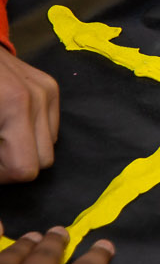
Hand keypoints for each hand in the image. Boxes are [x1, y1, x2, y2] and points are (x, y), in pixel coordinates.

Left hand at [0, 47, 58, 182]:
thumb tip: (1, 175)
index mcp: (14, 107)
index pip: (24, 168)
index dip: (3, 176)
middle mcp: (38, 98)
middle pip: (42, 161)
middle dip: (14, 164)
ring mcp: (47, 90)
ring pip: (50, 146)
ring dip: (24, 149)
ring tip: (1, 136)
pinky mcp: (51, 87)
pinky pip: (51, 128)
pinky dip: (31, 133)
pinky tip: (9, 123)